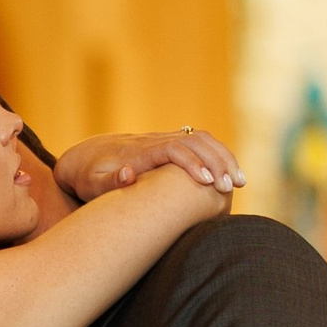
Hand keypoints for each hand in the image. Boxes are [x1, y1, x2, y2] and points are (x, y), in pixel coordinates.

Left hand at [52, 128, 241, 204]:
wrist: (85, 156)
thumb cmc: (88, 175)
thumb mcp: (91, 182)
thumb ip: (109, 181)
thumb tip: (129, 174)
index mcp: (139, 152)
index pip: (173, 149)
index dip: (191, 163)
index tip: (207, 182)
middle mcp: (155, 141)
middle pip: (194, 141)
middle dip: (217, 161)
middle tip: (233, 186)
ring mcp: (163, 140)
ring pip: (202, 139)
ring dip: (224, 157)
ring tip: (241, 181)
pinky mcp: (169, 144)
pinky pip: (200, 143)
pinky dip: (219, 154)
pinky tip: (231, 174)